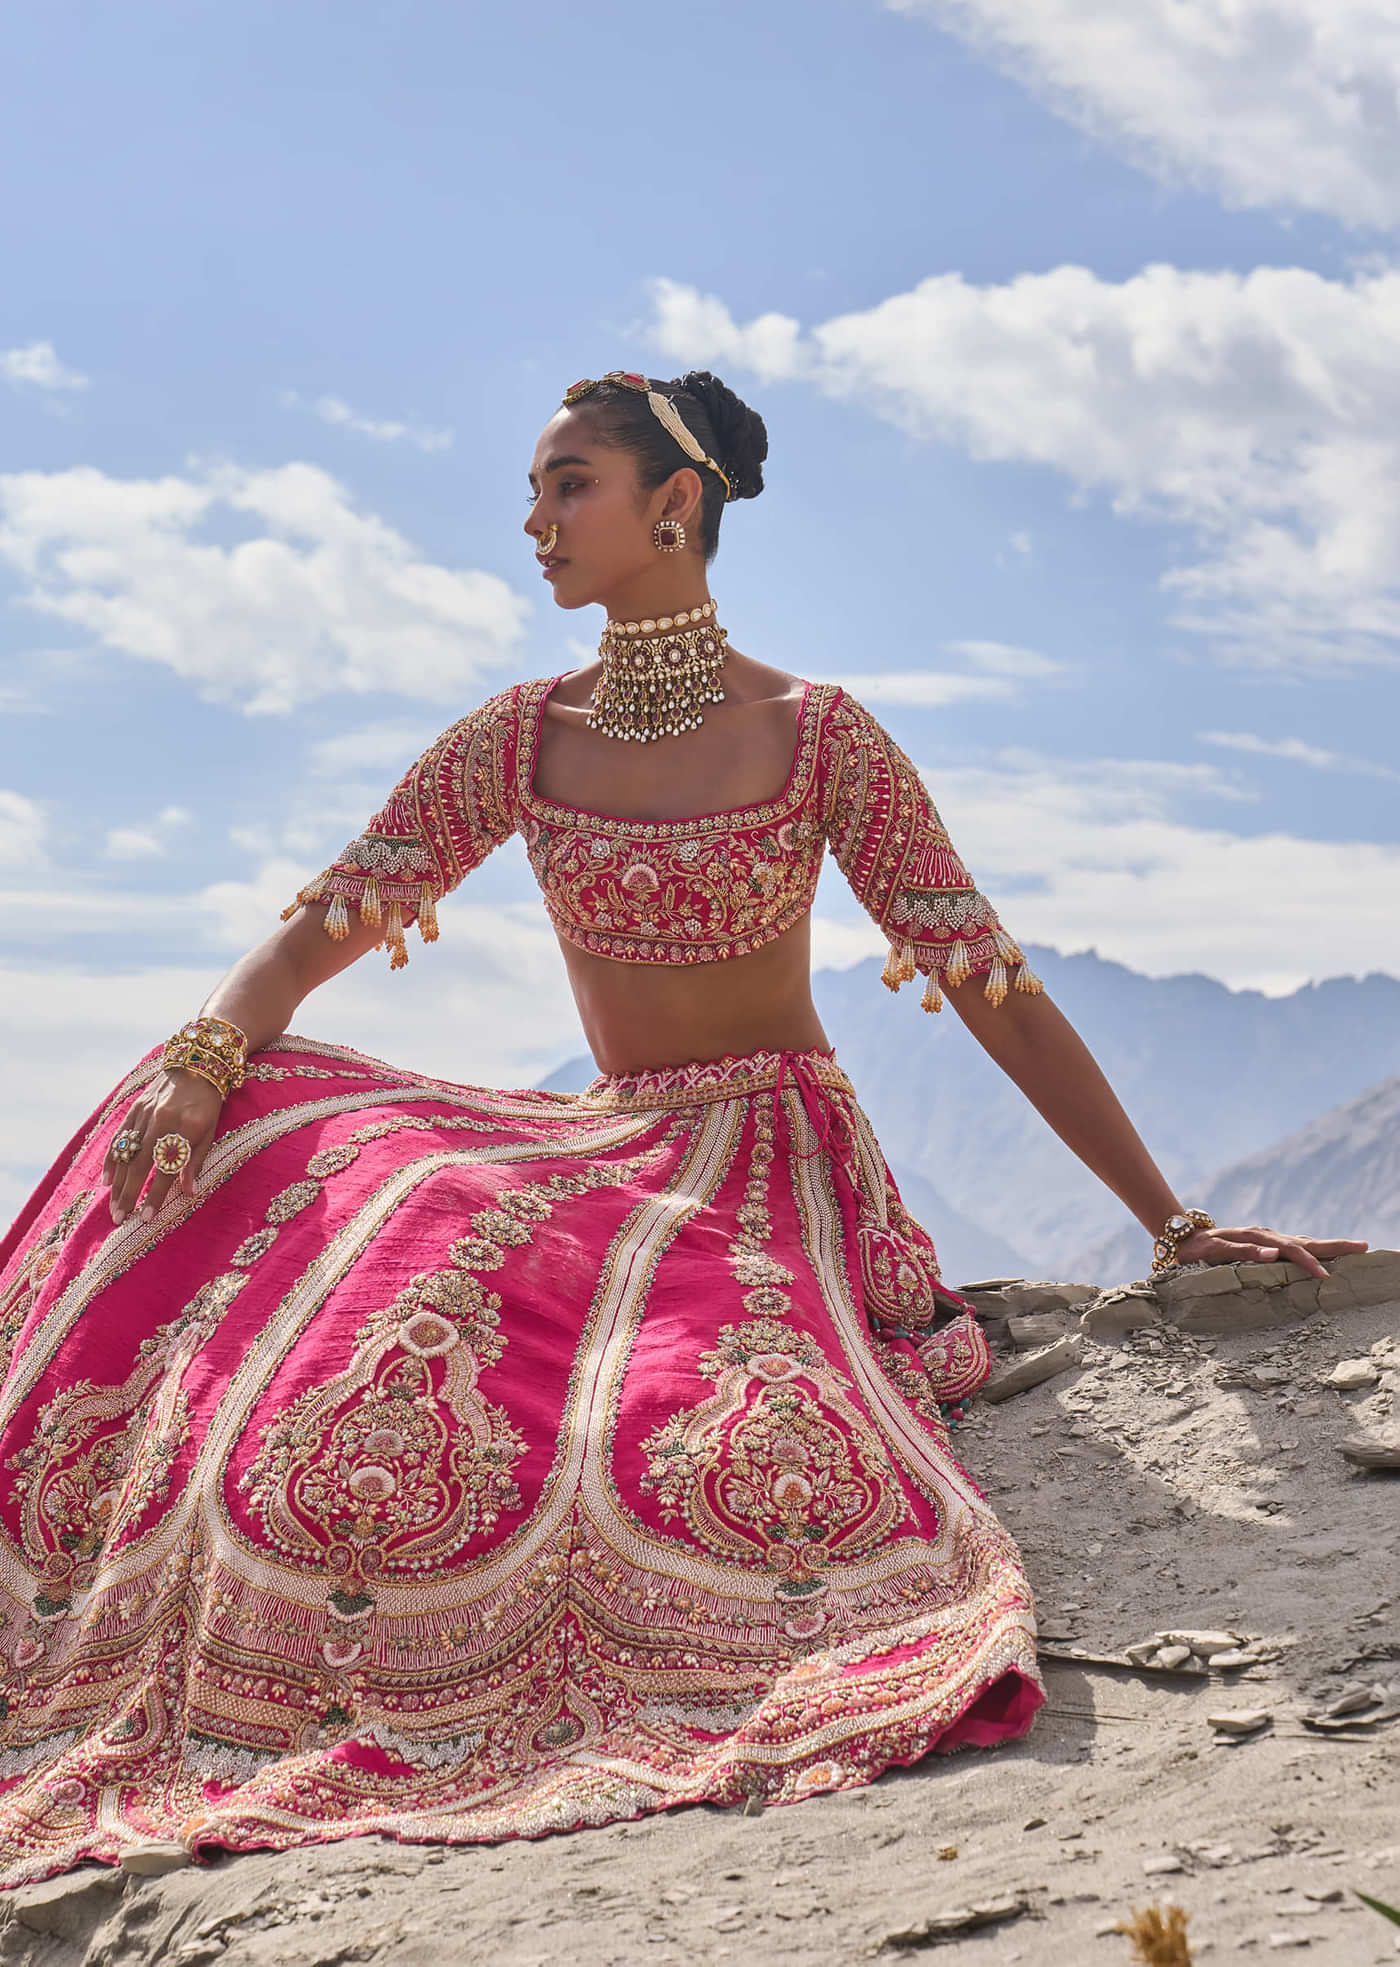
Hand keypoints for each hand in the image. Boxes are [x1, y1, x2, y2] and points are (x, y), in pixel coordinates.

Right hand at [102, 1070, 225, 1225]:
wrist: (196, 1065)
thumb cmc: (207, 1104)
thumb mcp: (211, 1131)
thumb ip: (196, 1161)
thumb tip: (188, 1193)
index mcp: (187, 1127)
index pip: (168, 1168)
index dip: (156, 1194)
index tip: (146, 1217)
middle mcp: (162, 1121)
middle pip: (140, 1164)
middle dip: (129, 1194)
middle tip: (120, 1218)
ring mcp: (145, 1114)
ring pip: (126, 1154)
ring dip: (118, 1183)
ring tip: (114, 1207)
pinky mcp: (134, 1109)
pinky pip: (119, 1138)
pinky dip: (111, 1159)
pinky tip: (106, 1180)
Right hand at [1175, 1224, 1368, 1281]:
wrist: (1179, 1239)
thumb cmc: (1217, 1254)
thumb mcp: (1249, 1262)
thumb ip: (1272, 1267)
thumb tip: (1300, 1279)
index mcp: (1272, 1243)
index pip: (1309, 1243)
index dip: (1336, 1246)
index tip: (1365, 1249)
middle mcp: (1262, 1237)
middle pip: (1303, 1242)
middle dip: (1333, 1246)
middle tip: (1361, 1247)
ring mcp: (1242, 1239)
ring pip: (1277, 1246)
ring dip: (1300, 1257)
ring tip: (1322, 1271)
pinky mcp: (1219, 1246)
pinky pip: (1240, 1250)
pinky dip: (1256, 1253)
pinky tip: (1271, 1257)